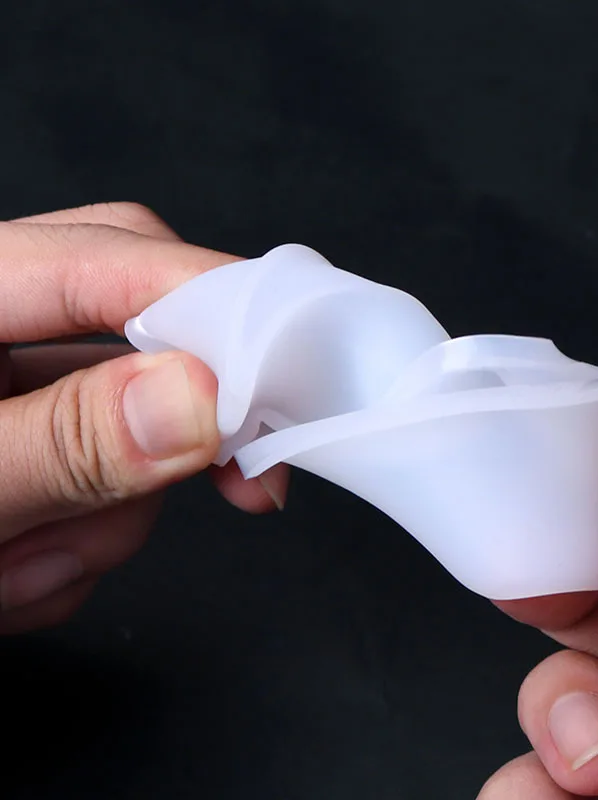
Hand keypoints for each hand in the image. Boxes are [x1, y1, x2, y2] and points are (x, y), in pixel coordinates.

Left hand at [0, 204, 287, 634]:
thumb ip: (55, 445)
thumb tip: (202, 402)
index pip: (108, 259)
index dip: (213, 303)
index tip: (288, 373)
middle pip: (134, 331)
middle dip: (168, 426)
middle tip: (230, 484)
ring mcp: (5, 398)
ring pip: (125, 433)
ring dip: (100, 520)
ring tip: (12, 573)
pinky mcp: (21, 457)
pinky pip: (94, 492)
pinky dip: (70, 550)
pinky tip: (8, 576)